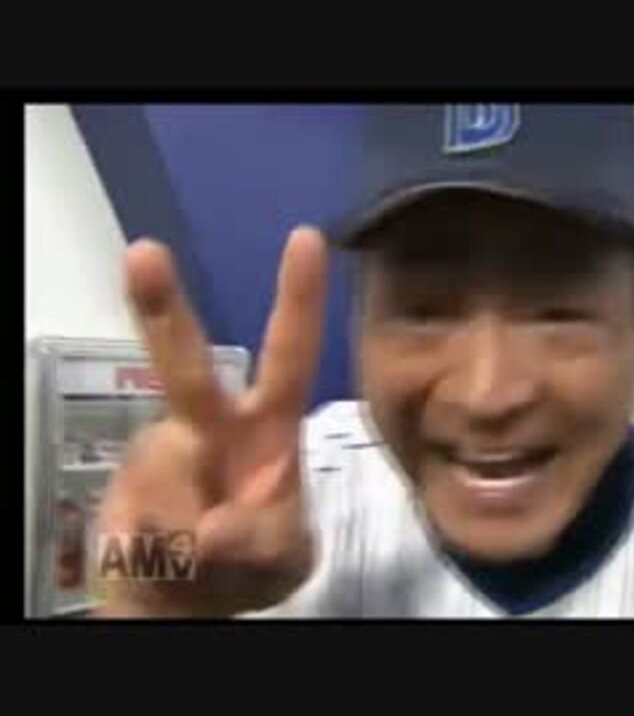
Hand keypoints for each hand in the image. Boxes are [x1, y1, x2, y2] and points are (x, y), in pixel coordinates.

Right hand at [97, 226, 325, 617]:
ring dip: (187, 528)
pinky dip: (161, 553)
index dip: (299, 300)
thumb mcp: (283, 559)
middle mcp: (209, 426)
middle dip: (163, 310)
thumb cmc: (249, 561)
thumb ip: (265, 543)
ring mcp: (160, 453)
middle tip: (143, 254)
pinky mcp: (121, 489)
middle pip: (185, 365)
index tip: (307, 236)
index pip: (290, 356)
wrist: (184, 600)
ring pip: (166, 476)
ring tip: (205, 555)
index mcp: (268, 428)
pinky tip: (169, 559)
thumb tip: (214, 530)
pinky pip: (140, 521)